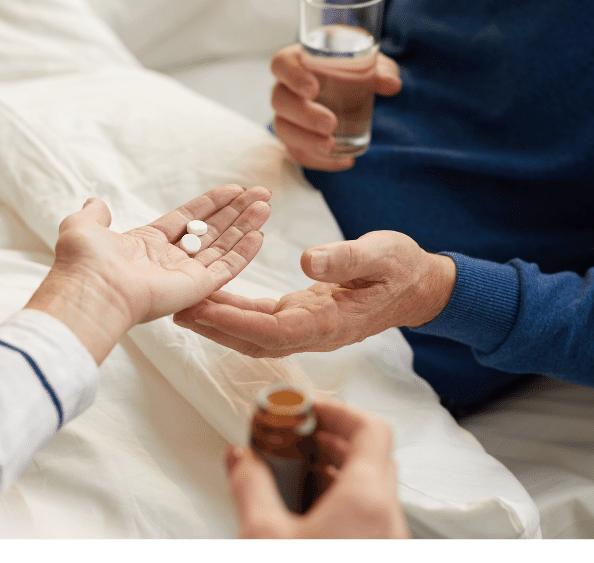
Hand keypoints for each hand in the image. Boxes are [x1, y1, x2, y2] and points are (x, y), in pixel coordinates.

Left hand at [26, 184, 270, 362]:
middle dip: (236, 211)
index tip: (234, 190)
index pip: (187, 219)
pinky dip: (244, 252)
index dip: (211, 203)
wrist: (92, 290)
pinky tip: (261, 233)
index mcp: (146, 244)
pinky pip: (227, 268)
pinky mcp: (196, 288)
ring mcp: (184, 275)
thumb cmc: (84, 262)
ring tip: (266, 204)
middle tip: (261, 193)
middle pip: (211, 230)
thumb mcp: (83, 226)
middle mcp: (169, 260)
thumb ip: (94, 214)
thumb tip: (95, 202)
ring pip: (223, 246)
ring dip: (246, 225)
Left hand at [174, 230, 454, 356]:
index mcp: (329, 322)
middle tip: (174, 309)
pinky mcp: (303, 317)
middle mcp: (313, 332)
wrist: (419, 286)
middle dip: (214, 327)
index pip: (273, 330)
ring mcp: (308, 327)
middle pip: (254, 338)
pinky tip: (212, 298)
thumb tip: (308, 259)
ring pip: (254, 333)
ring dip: (218, 323)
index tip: (201, 309)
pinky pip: (262, 320)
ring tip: (182, 306)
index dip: (234, 321)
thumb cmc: (402, 268)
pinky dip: (235, 311)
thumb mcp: (381, 254)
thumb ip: (347, 258)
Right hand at [225, 397, 409, 538]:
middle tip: (299, 437)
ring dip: (339, 473)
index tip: (309, 408)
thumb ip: (250, 487)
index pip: (371, 428)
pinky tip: (310, 515)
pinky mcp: (381, 554)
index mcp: (367, 499)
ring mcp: (391, 539)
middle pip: (374, 456)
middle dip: (334, 439)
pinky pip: (372, 517)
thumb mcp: (263, 535)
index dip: (339, 411)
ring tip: (299, 474)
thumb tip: (240, 457)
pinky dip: (345, 502)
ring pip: (374, 489)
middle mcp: (389, 517)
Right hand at [271, 44, 401, 171]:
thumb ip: (381, 70)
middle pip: (280, 100)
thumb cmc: (354, 69)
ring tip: (331, 146)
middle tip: (330, 124)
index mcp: (298, 62)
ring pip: (284, 129)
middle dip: (304, 115)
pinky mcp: (295, 139)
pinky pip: (298, 152)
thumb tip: (392, 84)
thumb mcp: (370, 64)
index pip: (281, 64)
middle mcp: (285, 89)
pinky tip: (343, 161)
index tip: (313, 89)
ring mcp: (287, 116)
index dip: (292, 76)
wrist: (352, 90)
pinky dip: (319, 160)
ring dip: (306, 141)